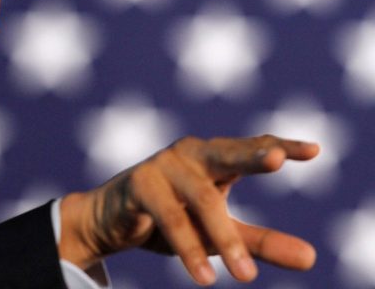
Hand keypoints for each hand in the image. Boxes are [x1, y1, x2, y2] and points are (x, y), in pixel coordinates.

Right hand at [58, 135, 319, 285]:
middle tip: (276, 159)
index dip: (282, 147)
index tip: (314, 151)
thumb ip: (260, 242)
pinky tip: (206, 276)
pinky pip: (170, 217)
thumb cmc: (170, 217)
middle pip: (226, 152)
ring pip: (202, 198)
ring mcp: (162, 165)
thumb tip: (312, 259)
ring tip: (247, 278)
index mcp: (212, 157)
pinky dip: (189, 248)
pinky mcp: (139, 184)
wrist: (108, 221)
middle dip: (252, 155)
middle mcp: (189, 153)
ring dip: (224, 238)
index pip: (252, 147)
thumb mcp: (218, 232)